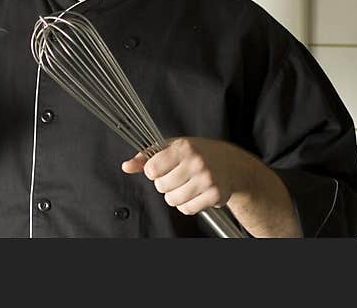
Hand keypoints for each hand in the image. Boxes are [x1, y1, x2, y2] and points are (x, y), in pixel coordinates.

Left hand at [121, 137, 251, 215]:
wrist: (230, 163)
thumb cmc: (197, 153)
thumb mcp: (171, 147)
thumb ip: (146, 156)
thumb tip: (126, 166)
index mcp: (183, 148)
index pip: (152, 169)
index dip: (152, 171)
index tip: (160, 168)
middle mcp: (196, 163)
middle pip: (161, 186)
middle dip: (164, 184)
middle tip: (175, 176)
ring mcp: (207, 180)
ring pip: (173, 200)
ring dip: (174, 195)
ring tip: (184, 185)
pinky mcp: (215, 195)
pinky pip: (187, 209)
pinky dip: (186, 205)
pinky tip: (193, 193)